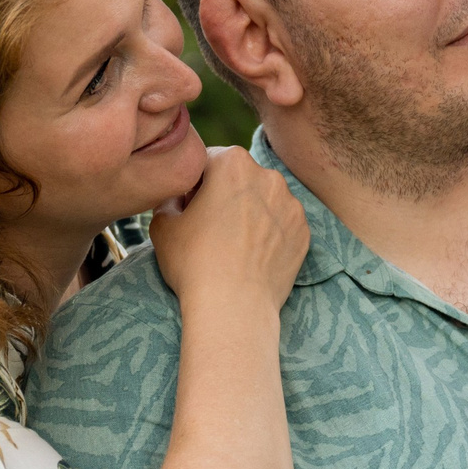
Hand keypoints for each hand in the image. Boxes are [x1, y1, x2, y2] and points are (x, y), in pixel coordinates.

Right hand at [149, 146, 310, 308]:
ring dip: (249, 212)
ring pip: (264, 199)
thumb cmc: (194, 263)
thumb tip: (178, 198)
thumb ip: (169, 199)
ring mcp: (291, 204)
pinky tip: (252, 255)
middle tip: (209, 227)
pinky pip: (281, 223)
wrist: (234, 307)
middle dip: (224, 194)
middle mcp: (268, 175)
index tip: (188, 208)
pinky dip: (269, 232)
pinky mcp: (304, 231)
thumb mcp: (162, 225)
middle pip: (239, 178)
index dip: (193, 184)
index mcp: (232, 163)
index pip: (207, 161)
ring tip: (232, 244)